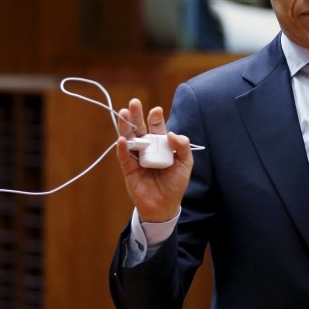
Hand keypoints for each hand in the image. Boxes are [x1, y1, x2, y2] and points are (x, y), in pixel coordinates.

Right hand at [115, 98, 192, 222]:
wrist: (165, 205)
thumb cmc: (175, 183)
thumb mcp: (186, 163)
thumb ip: (182, 146)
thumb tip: (171, 133)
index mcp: (161, 144)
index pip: (157, 127)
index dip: (156, 118)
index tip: (156, 111)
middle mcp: (148, 147)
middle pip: (140, 128)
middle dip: (137, 115)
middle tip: (134, 103)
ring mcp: (137, 157)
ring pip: (129, 138)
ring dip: (125, 126)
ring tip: (123, 113)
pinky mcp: (128, 169)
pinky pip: (124, 157)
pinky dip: (122, 148)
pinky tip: (122, 139)